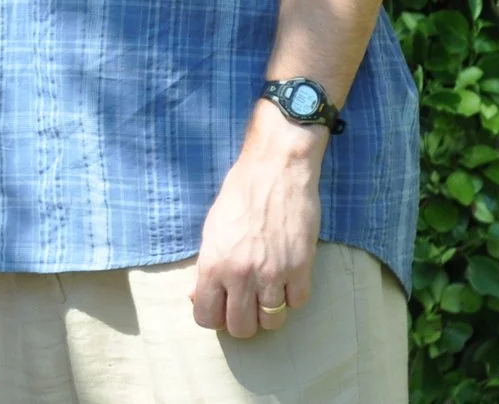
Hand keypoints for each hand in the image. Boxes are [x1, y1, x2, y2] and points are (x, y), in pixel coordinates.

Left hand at [191, 99, 324, 337]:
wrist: (276, 170)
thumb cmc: (239, 195)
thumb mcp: (211, 229)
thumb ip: (206, 267)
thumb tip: (196, 296)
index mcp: (213, 264)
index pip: (206, 316)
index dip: (212, 316)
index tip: (220, 307)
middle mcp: (241, 275)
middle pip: (241, 328)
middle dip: (241, 321)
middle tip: (245, 304)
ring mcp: (274, 274)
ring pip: (272, 323)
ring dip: (268, 313)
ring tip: (266, 294)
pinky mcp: (302, 268)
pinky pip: (297, 303)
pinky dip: (292, 297)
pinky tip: (286, 280)